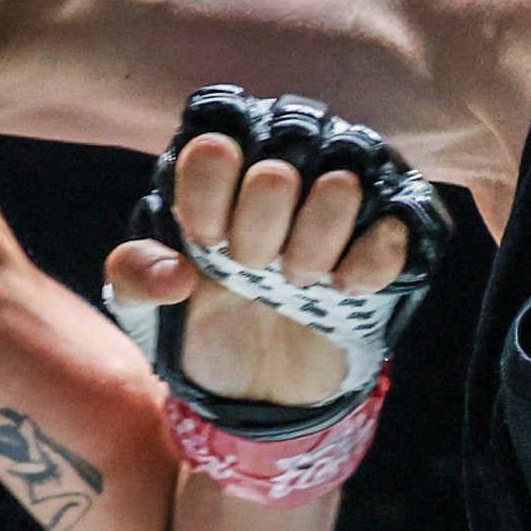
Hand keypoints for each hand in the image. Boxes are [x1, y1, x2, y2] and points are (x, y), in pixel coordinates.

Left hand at [103, 103, 423, 407]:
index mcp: (221, 180)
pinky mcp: (384, 243)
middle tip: (252, 267)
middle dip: (258, 229)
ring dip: (313, 241)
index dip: (208, 190)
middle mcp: (282, 179)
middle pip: (276, 168)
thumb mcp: (146, 310)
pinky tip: (341, 289)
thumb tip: (175, 274)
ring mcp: (337, 209)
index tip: (207, 239)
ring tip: (297, 281)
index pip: (216, 143)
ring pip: (340, 185)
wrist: (263, 387)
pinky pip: (395, 228)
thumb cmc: (206, 325)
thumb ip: (134, 277)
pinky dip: (367, 262)